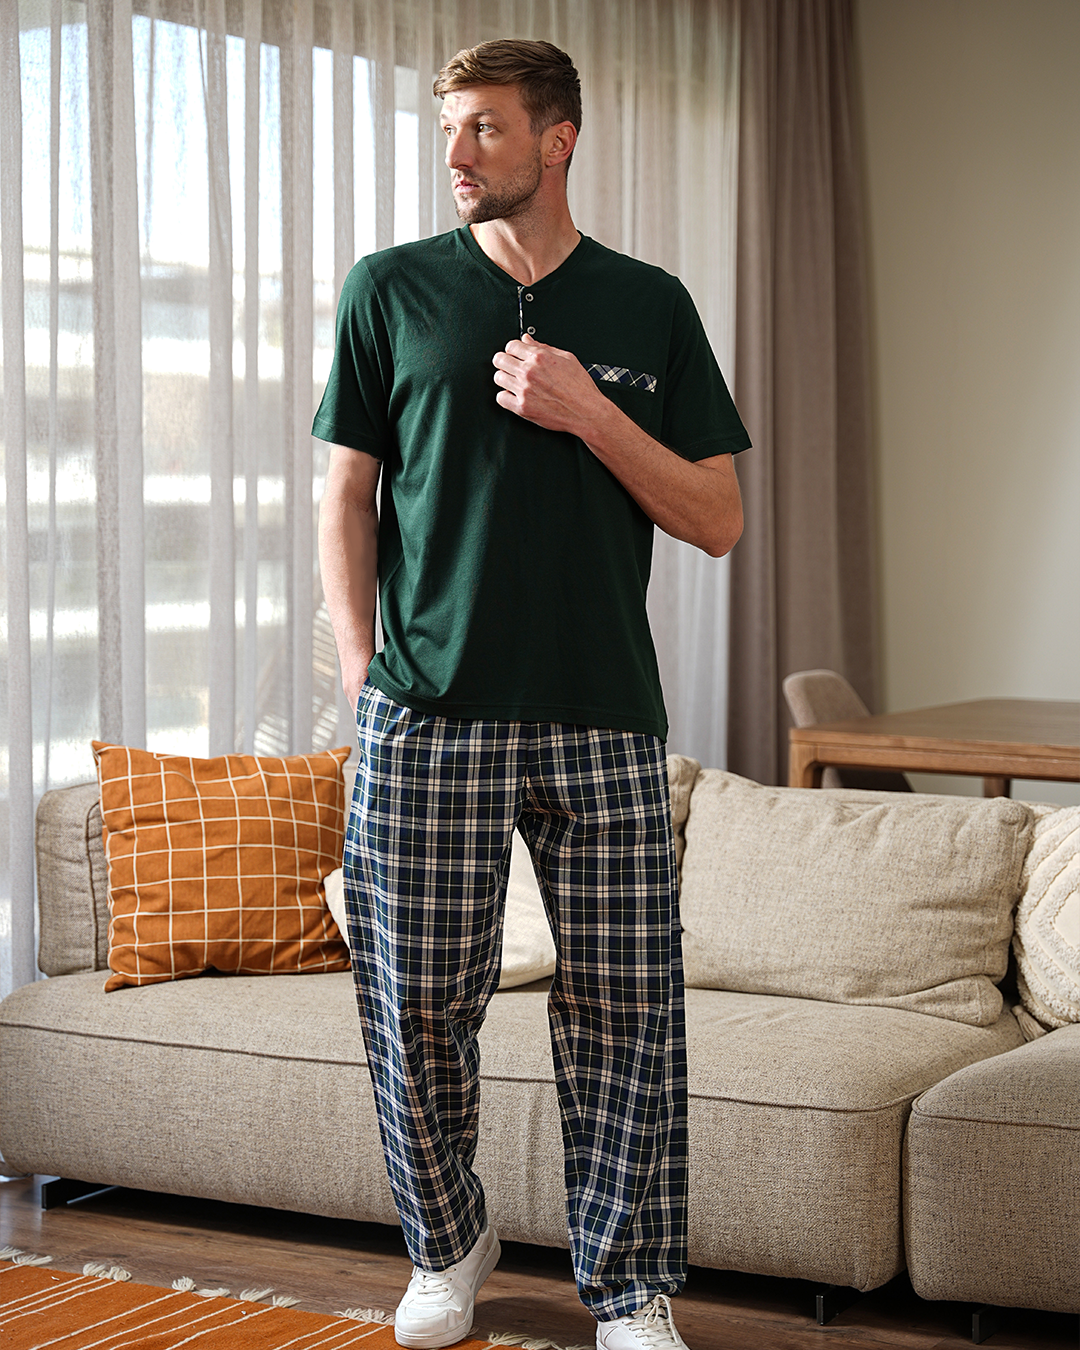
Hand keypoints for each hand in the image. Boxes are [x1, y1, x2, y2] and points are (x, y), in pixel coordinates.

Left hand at [491, 334, 607, 436]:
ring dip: (504, 378)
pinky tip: (514, 395)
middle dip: (504, 361)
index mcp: (539, 357)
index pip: (511, 345)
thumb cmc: (580, 387)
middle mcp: (529, 372)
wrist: (586, 411)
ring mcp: (524, 390)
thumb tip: (527, 340)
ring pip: (498, 377)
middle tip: (509, 366)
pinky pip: (500, 398)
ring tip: (513, 381)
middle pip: (499, 360)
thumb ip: (543, 347)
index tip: (514, 354)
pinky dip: (505, 396)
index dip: (512, 349)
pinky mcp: (523, 408)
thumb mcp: (567, 358)